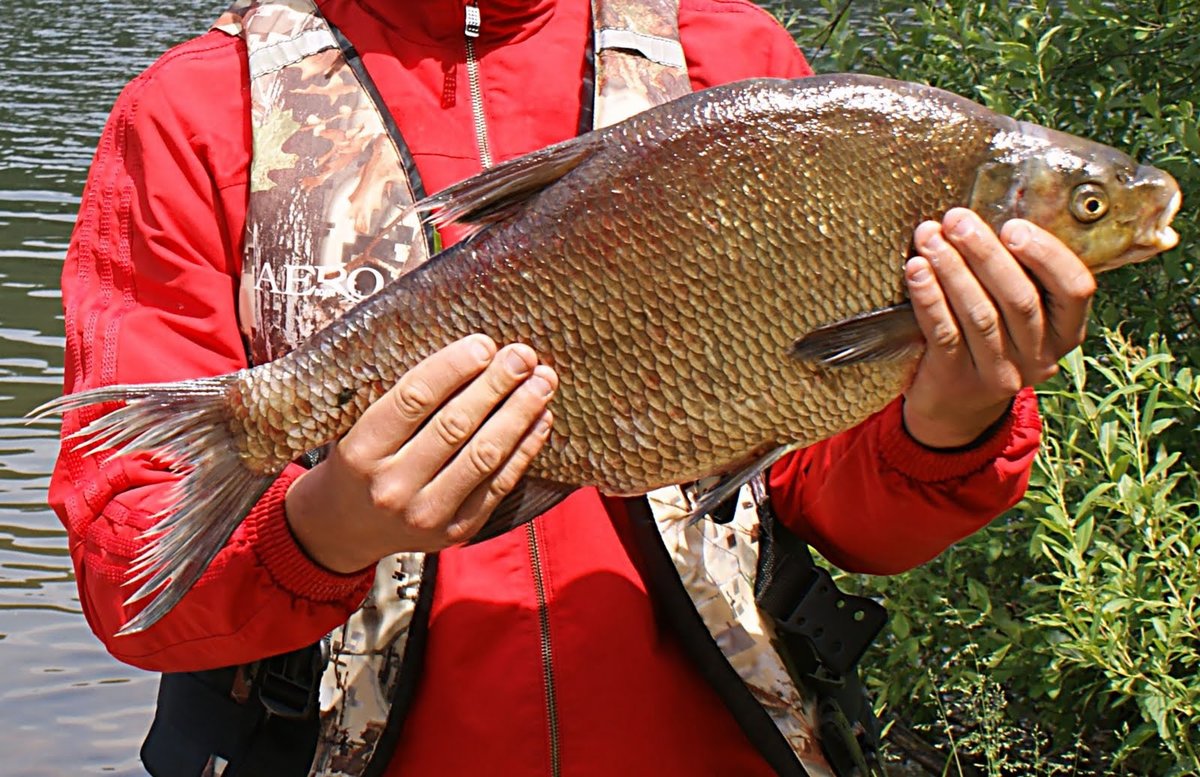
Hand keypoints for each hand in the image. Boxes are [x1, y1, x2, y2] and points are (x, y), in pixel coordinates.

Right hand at [285, 334, 556, 570]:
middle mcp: (392, 486)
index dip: (454, 367)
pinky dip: (525, 448)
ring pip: (484, 454)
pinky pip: (500, 484)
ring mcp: (426, 513)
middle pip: (455, 424)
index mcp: (361, 450)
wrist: (349, 527)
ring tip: (542, 382)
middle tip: (524, 355)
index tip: (484, 344)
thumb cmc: (362, 460)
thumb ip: (406, 398)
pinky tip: (540, 418)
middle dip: (496, 384)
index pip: (414, 398)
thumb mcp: (362, 426)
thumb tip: (474, 353)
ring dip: (520, 413)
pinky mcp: (457, 529)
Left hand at [901, 208, 1095, 448]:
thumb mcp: (1016, 317)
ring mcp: (1000, 373)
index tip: (1013, 226)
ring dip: (952, 269)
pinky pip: (943, 332)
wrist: (954, 408)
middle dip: (985, 253)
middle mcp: (1040, 356)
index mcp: (1065, 331)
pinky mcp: (958, 380)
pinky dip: (929, 297)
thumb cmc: (988, 341)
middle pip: (1018, 297)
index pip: (1075, 289)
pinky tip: (915, 270)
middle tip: (957, 220)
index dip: (1046, 255)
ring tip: (929, 236)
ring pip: (980, 314)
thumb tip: (985, 215)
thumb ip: (1017, 276)